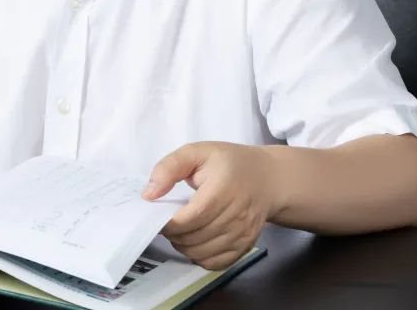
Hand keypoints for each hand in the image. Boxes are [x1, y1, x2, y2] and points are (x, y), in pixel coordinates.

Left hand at [142, 141, 282, 270]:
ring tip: (181, 230)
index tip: (160, 215)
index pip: (191, 218)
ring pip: (202, 254)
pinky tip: (196, 241)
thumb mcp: (197, 152)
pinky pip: (216, 263)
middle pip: (195, 238)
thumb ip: (169, 168)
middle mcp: (237, 215)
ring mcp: (243, 234)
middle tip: (169, 221)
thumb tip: (149, 195)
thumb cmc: (229, 163)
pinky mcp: (245, 247)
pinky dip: (199, 257)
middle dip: (174, 234)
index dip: (170, 223)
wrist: (268, 179)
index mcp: (223, 189)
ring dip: (184, 246)